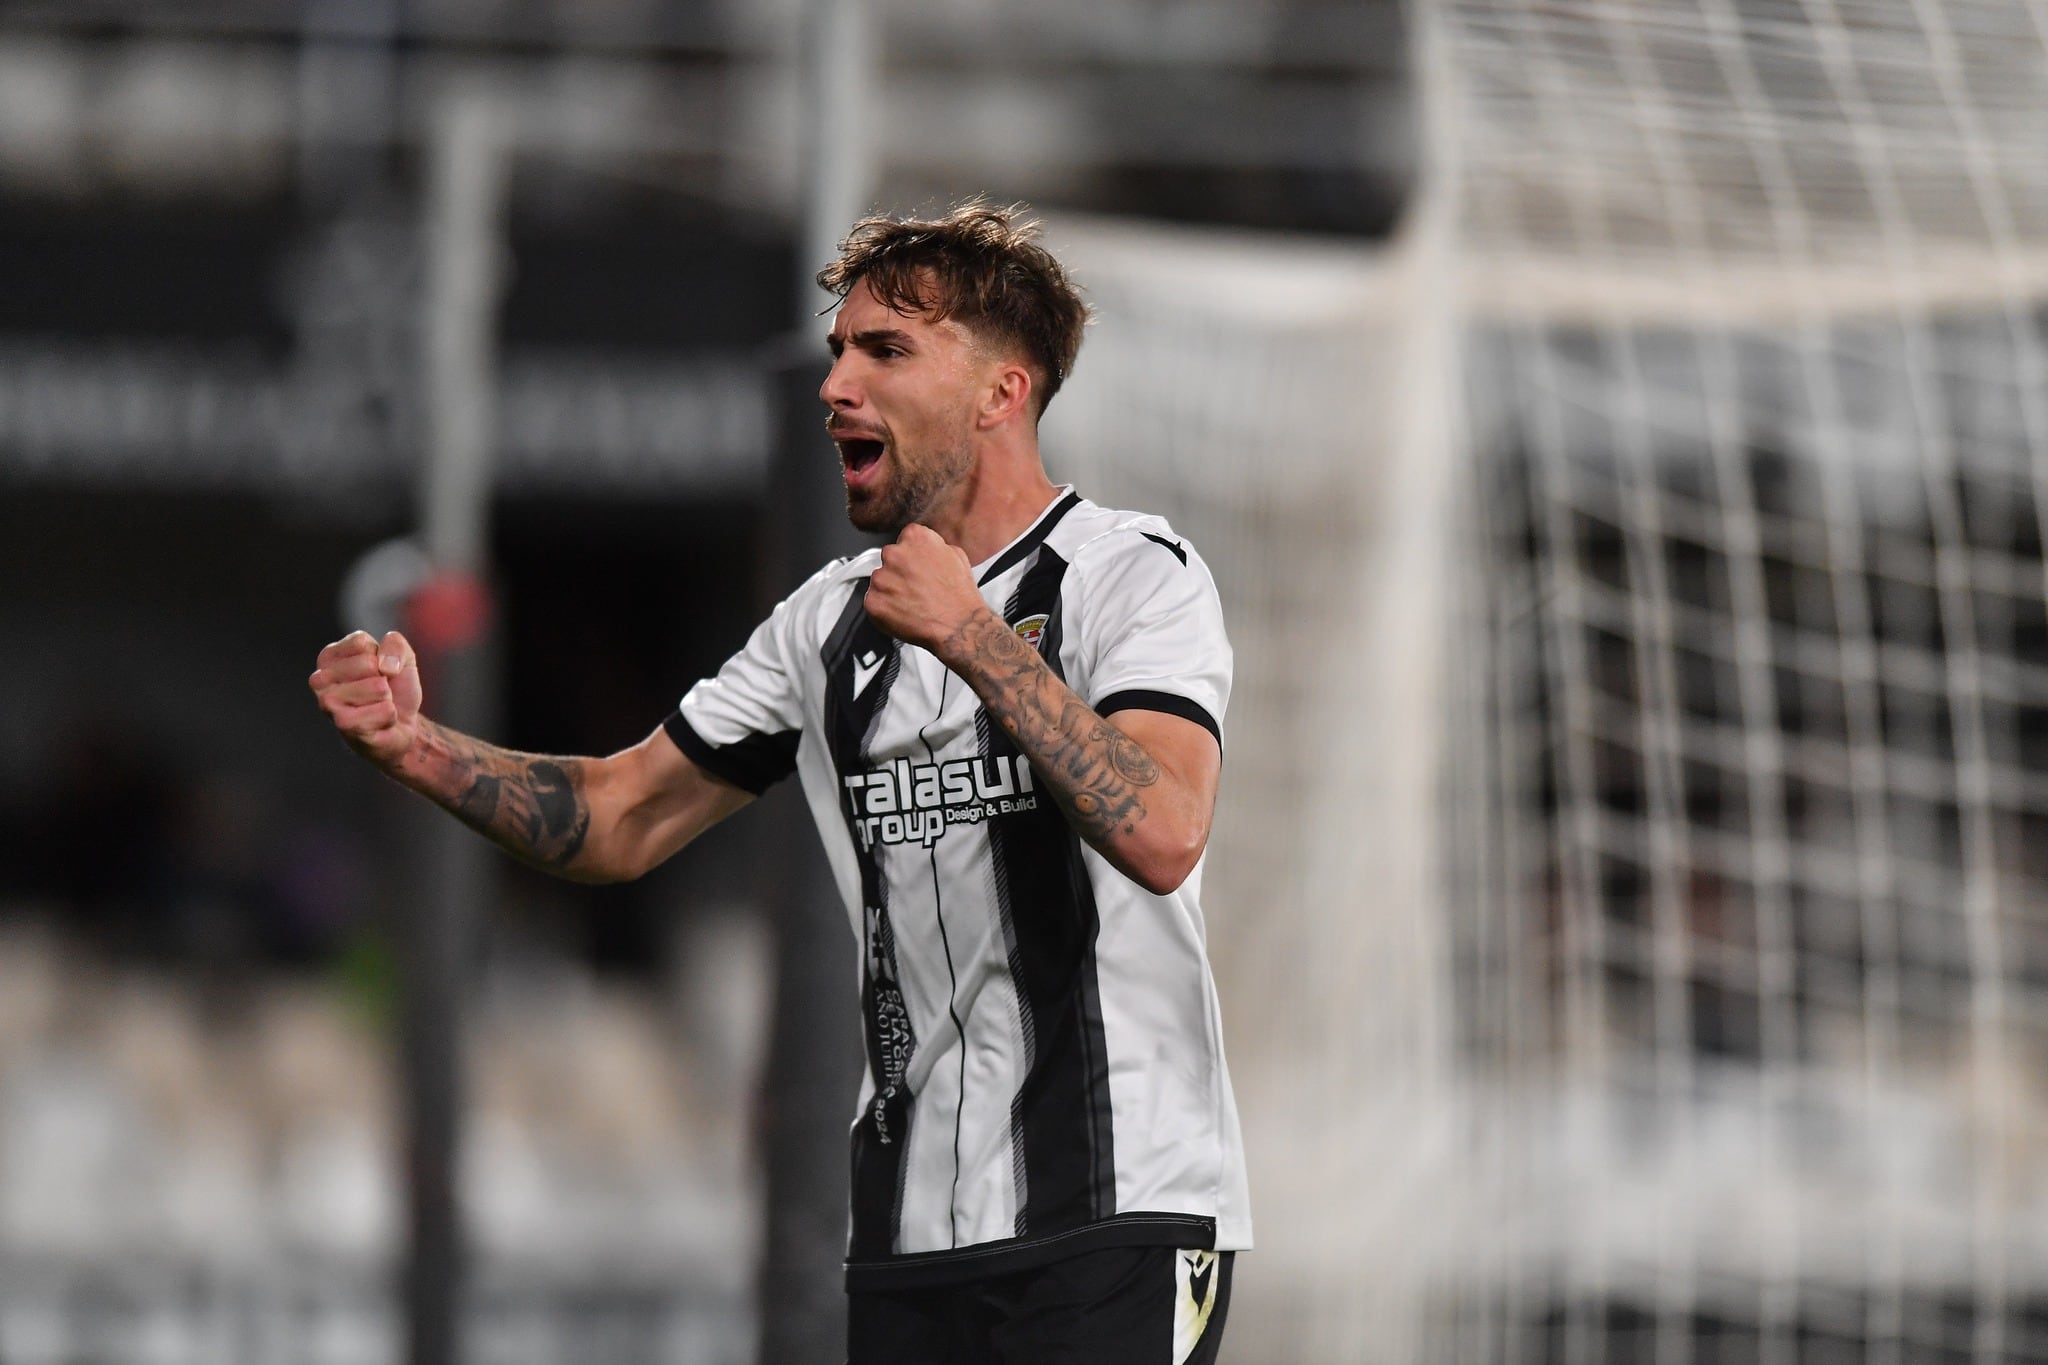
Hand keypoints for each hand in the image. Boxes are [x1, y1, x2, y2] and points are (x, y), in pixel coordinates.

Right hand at [309, 629, 423, 768]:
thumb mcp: (402, 657)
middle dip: (385, 679)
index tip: (377, 671)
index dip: (381, 656)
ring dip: (387, 699)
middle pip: (369, 664)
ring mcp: (328, 703)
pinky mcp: (343, 724)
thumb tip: (385, 666)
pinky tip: (379, 722)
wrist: (401, 727)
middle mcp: (320, 679)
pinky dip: (391, 716)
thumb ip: (395, 644)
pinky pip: (385, 710)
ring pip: (378, 687)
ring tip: (377, 706)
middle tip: (379, 693)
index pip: (360, 642)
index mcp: (329, 656)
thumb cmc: (395, 688)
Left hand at [864, 524, 988, 655]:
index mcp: (915, 537)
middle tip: (915, 587)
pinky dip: (884, 609)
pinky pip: (873, 602)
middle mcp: (894, 554)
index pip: (904, 539)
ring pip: (880, 581)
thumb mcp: (957, 556)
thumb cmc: (959, 596)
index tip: (916, 566)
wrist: (958, 625)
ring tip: (911, 602)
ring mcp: (881, 578)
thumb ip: (935, 547)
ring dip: (890, 590)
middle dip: (899, 572)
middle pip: (889, 558)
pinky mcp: (873, 601)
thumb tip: (927, 550)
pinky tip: (903, 613)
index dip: (912, 556)